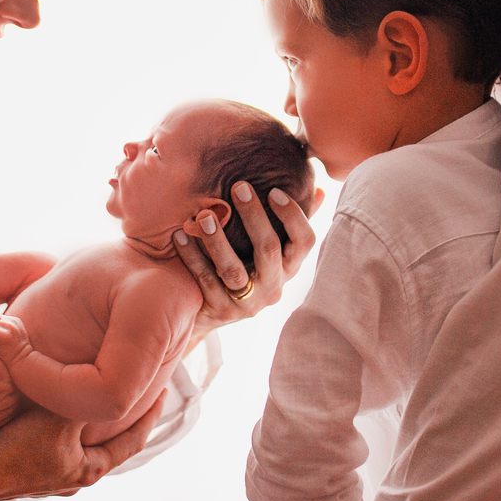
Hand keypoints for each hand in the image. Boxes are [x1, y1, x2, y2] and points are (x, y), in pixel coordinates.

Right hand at [0, 391, 165, 498]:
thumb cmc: (18, 448)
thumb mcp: (58, 419)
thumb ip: (83, 400)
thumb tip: (105, 378)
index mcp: (90, 469)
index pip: (133, 441)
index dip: (150, 416)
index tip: (164, 392)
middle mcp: (75, 477)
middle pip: (111, 445)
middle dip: (122, 419)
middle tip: (139, 393)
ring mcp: (54, 477)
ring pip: (84, 445)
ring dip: (93, 424)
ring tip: (101, 399)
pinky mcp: (32, 471)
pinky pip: (60, 445)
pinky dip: (69, 428)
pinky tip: (62, 414)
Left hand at [176, 182, 323, 341]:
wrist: (211, 313)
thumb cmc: (246, 269)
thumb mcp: (272, 251)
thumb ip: (292, 223)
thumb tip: (321, 189)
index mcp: (289, 268)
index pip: (304, 242)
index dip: (293, 216)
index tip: (274, 191)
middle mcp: (273, 287)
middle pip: (269, 250)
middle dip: (255, 216)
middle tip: (239, 187)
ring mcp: (248, 302)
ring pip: (234, 270)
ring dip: (218, 240)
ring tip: (203, 215)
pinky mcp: (221, 310)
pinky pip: (205, 281)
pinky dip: (192, 256)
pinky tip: (180, 235)